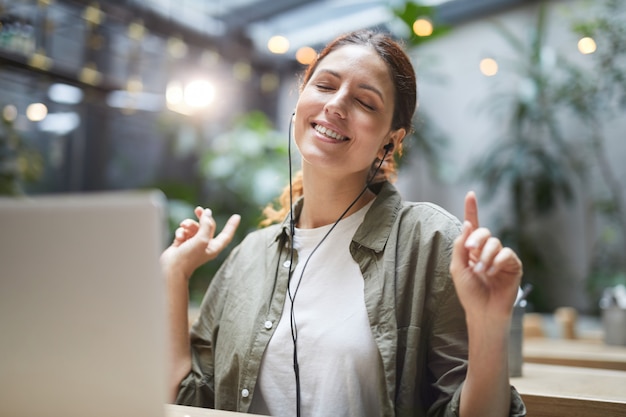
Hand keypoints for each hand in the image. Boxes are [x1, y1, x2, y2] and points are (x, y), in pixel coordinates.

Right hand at [160, 206, 240, 279]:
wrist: (171, 268)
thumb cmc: (189, 257)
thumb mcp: (201, 239)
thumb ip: (206, 225)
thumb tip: (207, 212)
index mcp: (214, 247)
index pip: (226, 235)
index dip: (231, 226)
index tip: (237, 216)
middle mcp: (205, 245)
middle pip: (208, 226)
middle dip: (202, 217)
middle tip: (198, 209)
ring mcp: (193, 244)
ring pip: (194, 227)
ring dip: (188, 224)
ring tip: (183, 226)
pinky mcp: (183, 243)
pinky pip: (184, 231)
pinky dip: (181, 232)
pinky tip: (179, 238)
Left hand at [450, 192, 521, 322]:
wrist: (483, 311)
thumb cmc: (469, 292)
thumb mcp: (457, 268)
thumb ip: (460, 246)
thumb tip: (467, 224)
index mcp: (472, 249)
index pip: (473, 225)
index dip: (472, 209)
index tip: (471, 194)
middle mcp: (487, 250)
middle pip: (484, 231)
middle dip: (476, 238)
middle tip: (470, 249)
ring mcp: (501, 257)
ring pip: (495, 243)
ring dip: (485, 256)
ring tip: (481, 272)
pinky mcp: (513, 265)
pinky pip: (507, 254)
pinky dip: (498, 262)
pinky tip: (492, 273)